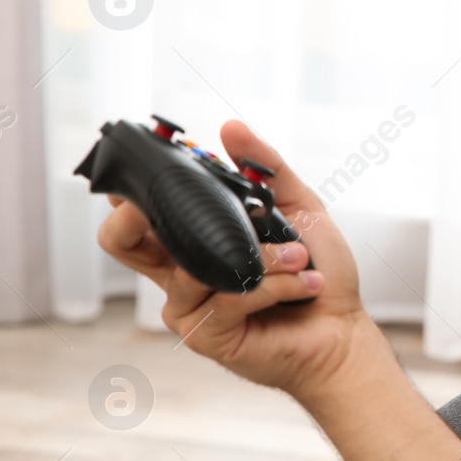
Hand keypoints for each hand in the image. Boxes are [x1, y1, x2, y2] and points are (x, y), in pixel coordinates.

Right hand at [96, 119, 383, 399]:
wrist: (343, 330)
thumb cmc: (319, 271)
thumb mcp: (299, 208)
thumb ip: (264, 168)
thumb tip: (229, 126)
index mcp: (193, 238)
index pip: (137, 210)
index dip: (128, 185)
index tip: (154, 160)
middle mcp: (179, 271)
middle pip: (117, 240)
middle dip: (135, 216)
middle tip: (179, 204)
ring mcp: (187, 305)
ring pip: (197, 266)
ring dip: (261, 256)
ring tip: (301, 256)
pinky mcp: (204, 335)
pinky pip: (228, 298)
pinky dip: (275, 285)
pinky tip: (307, 285)